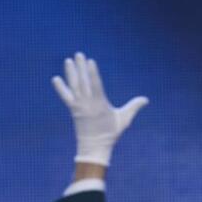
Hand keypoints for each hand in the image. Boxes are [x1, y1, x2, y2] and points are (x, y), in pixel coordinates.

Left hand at [51, 51, 147, 166]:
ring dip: (70, 73)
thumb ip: (134, 107)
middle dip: (80, 68)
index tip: (90, 61)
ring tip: (68, 60)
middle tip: (78, 54)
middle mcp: (87, 104)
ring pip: (74, 86)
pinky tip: (55, 78)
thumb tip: (146, 99)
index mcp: (100, 105)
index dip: (92, 73)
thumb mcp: (124, 120)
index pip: (95, 85)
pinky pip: (65, 96)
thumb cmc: (111, 133)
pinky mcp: (73, 109)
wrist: (94, 146)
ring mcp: (79, 106)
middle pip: (83, 82)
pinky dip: (60, 87)